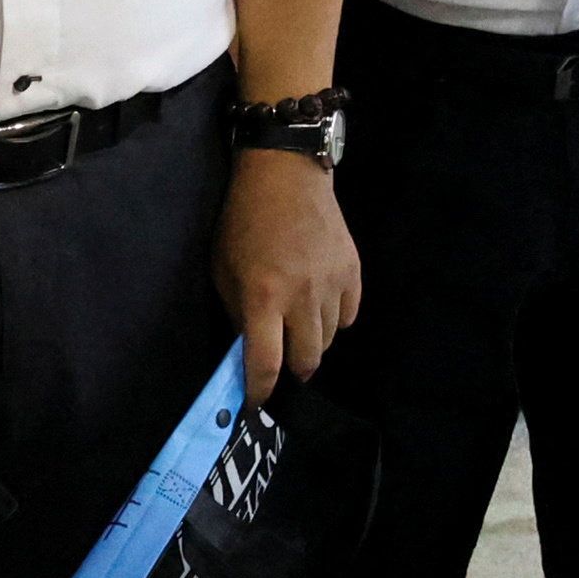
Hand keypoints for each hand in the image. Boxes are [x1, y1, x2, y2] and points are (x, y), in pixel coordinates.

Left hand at [217, 146, 360, 401]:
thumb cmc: (244, 223)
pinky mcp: (353, 270)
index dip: (260, 392)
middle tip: (282, 364)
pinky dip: (334, 319)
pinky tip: (319, 305)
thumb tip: (251, 352)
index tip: (255, 402)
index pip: (266, 364)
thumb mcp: (224, 271)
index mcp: (263, 296)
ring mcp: (332, 282)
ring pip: (329, 340)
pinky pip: (349, 316)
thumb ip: (239, 315)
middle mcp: (302, 295)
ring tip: (298, 328)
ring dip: (312, 343)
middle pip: (306, 360)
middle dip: (292, 372)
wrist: (286, 175)